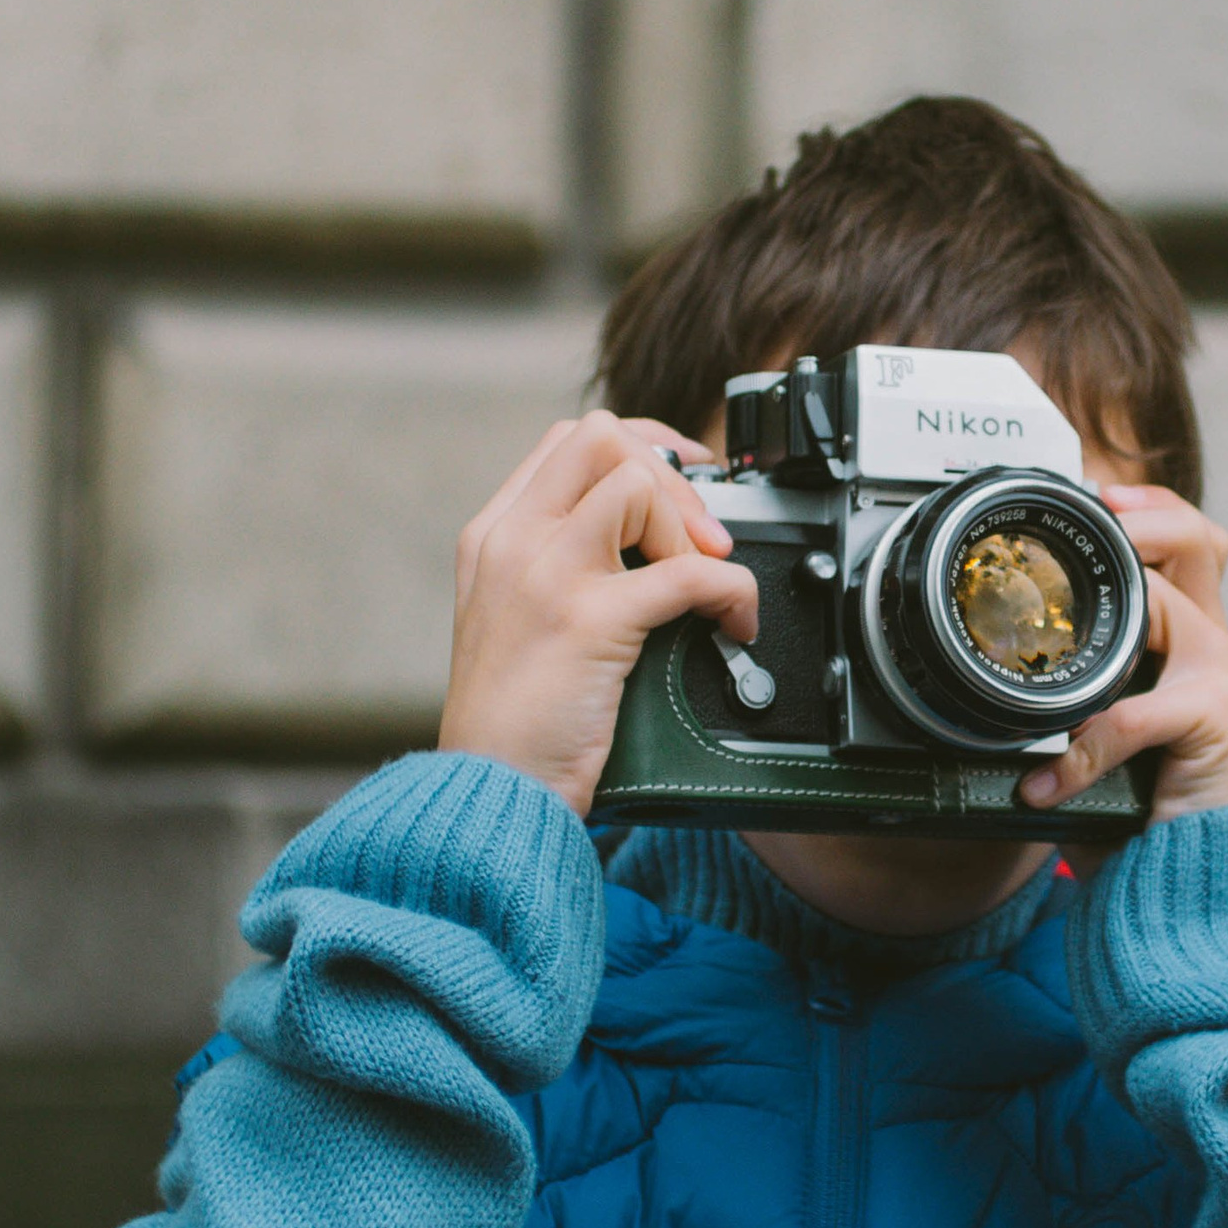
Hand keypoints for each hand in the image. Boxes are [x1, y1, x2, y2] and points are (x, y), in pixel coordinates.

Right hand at [438, 415, 757, 819]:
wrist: (493, 789)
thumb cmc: (514, 722)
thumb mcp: (516, 619)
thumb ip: (560, 566)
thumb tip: (647, 536)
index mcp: (494, 535)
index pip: (572, 441)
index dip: (641, 447)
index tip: (683, 480)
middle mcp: (514, 542)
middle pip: (602, 438)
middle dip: (669, 474)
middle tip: (701, 534)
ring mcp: (547, 575)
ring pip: (636, 483)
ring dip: (690, 527)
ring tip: (702, 581)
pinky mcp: (589, 620)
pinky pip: (688, 570)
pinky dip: (731, 589)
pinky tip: (734, 620)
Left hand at [1017, 486, 1227, 830]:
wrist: (1183, 882)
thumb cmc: (1133, 808)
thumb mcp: (1090, 733)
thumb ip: (1064, 687)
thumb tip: (988, 662)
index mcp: (1183, 639)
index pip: (1178, 541)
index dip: (1133, 508)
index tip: (1076, 490)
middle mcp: (1210, 645)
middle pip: (1197, 538)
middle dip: (1142, 515)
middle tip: (1089, 520)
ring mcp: (1220, 676)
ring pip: (1165, 600)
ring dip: (1103, 622)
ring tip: (1057, 640)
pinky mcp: (1217, 718)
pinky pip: (1132, 714)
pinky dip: (1081, 750)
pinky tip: (1046, 781)